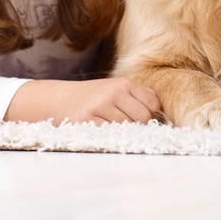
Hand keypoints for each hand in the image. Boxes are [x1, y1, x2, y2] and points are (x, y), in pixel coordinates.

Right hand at [4, 77, 160, 124]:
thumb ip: (139, 96)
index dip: (152, 115)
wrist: (59, 99)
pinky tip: (102, 131)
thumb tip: (161, 112)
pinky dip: (110, 136)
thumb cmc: (94, 97)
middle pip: (143, 118)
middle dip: (139, 126)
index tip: (143, 120)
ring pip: (128, 128)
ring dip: (123, 132)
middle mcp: (114, 92)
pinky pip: (110, 134)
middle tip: (126, 126)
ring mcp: (100, 106)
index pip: (153, 104)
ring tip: (111, 127)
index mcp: (124, 83)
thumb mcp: (116, 88)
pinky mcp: (88, 120)